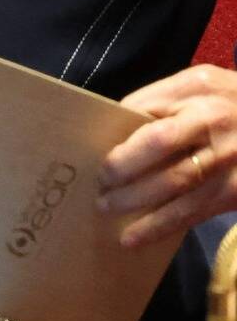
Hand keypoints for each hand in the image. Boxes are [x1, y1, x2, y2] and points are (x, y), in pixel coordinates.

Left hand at [98, 65, 236, 246]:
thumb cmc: (230, 100)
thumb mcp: (199, 84)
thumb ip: (160, 101)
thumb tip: (118, 129)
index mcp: (196, 90)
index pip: (145, 110)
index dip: (121, 135)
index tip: (98, 156)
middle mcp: (213, 122)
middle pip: (158, 147)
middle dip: (121, 169)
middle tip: (98, 184)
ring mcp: (227, 159)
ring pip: (175, 186)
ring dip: (135, 202)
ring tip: (106, 209)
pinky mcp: (236, 191)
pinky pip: (194, 211)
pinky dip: (161, 226)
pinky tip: (137, 236)